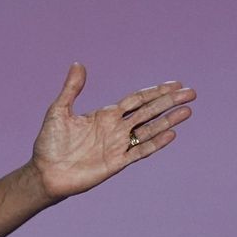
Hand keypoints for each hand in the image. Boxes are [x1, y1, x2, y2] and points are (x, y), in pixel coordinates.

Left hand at [29, 63, 193, 201]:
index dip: (154, 92)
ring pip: (149, 130)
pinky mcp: (117, 163)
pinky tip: (171, 133)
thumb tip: (78, 64)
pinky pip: (140, 151)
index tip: (174, 84)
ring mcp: (118, 145)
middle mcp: (116, 128)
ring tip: (187, 110)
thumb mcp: (59, 110)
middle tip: (191, 92)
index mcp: (105, 115)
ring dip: (168, 120)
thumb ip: (71, 89)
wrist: (46, 172)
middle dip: (168, 102)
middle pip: (148, 112)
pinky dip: (156, 143)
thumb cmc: (50, 142)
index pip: (136, 100)